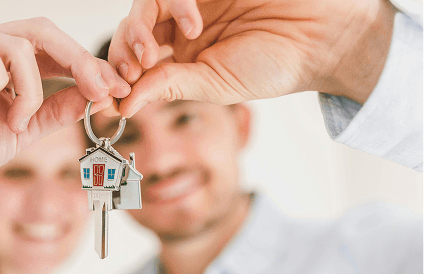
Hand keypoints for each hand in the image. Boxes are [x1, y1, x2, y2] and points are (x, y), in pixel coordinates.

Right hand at [0, 18, 129, 195]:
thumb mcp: (24, 129)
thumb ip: (55, 109)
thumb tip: (94, 93)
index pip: (50, 48)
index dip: (85, 64)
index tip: (115, 89)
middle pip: (41, 31)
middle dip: (78, 61)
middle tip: (100, 89)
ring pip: (18, 43)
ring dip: (31, 89)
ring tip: (17, 121)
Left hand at [109, 0, 394, 116]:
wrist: (320, 36)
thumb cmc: (273, 65)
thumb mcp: (214, 85)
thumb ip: (168, 87)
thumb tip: (123, 106)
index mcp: (182, 61)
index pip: (135, 66)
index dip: (117, 79)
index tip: (109, 98)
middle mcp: (181, 31)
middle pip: (130, 34)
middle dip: (120, 55)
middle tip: (129, 73)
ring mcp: (191, 4)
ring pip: (143, 8)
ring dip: (137, 31)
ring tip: (151, 54)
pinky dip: (173, 4)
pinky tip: (193, 24)